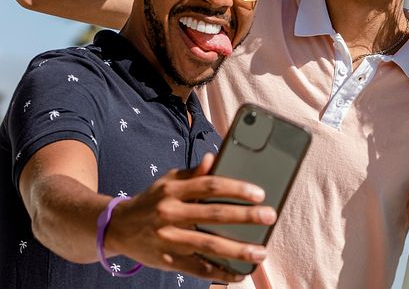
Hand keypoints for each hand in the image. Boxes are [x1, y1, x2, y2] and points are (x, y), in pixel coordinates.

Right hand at [104, 153, 276, 282]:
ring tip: (261, 253)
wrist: (116, 227)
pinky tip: (238, 274)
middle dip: (245, 217)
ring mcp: (168, 239)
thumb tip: (215, 158)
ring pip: (208, 246)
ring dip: (238, 251)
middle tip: (269, 217)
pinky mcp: (167, 261)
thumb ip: (194, 172)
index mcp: (173, 190)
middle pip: (214, 215)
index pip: (210, 186)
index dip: (236, 188)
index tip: (260, 193)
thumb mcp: (168, 180)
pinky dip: (219, 273)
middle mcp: (170, 214)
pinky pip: (197, 269)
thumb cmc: (153, 200)